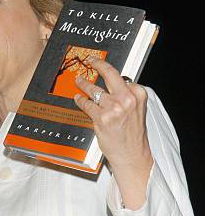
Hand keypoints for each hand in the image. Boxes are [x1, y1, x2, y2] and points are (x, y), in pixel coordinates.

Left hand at [74, 56, 152, 209]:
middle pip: (109, 73)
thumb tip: (111, 85)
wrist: (132, 154)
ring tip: (79, 80)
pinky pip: (87, 104)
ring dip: (84, 84)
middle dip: (98, 64)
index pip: (121, 77)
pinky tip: (78, 98)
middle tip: (91, 60)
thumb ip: (127, 97)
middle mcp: (127, 98)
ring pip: (94, 90)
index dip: (109, 71)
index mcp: (138, 94)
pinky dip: (80, 100)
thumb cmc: (132, 134)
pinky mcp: (102, 118)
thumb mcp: (136, 110)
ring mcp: (114, 108)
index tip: (102, 66)